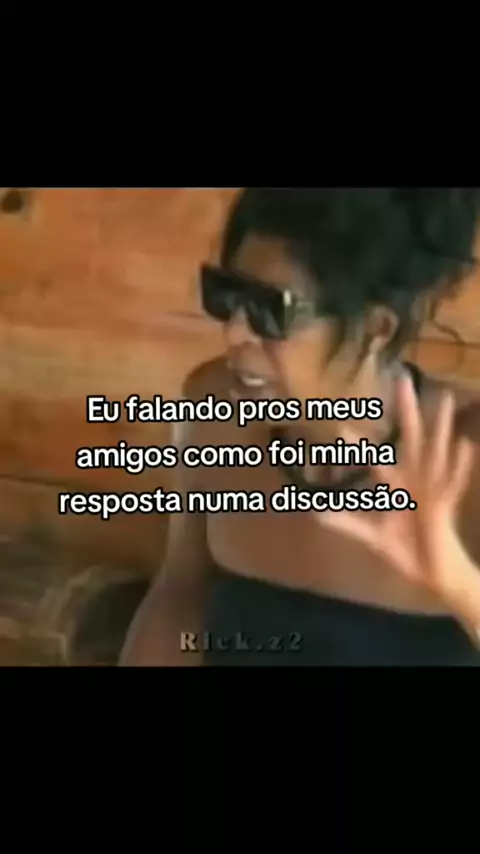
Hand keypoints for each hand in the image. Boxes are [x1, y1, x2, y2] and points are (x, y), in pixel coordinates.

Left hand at [319, 375, 477, 610]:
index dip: (359, 442)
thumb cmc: (408, 550)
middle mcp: (416, 479)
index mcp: (398, 484)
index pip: (375, 457)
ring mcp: (433, 489)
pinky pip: (453, 483)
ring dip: (440, 426)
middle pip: (411, 438)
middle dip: (406, 411)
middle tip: (401, 378)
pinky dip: (460, 465)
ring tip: (445, 398)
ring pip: (436, 451)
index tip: (342, 423)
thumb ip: (348, 523)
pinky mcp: (446, 505)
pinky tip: (465, 445)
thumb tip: (317, 514)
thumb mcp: (373, 536)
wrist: (434, 574)